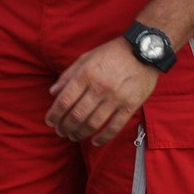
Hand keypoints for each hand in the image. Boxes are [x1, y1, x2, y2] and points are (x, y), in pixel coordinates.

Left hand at [45, 36, 160, 144]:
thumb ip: (68, 75)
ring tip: (73, 136)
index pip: (65, 100)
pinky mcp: (130, 105)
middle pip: (77, 115)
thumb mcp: (85, 58)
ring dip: (80, 133)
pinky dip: (104, 137)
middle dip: (65, 127)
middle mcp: (99, 87)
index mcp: (86, 74)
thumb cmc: (110, 53)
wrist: (143, 51)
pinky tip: (95, 142)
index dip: (54, 114)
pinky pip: (115, 126)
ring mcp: (116, 98)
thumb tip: (52, 93)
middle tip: (60, 132)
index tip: (49, 121)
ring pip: (93, 123)